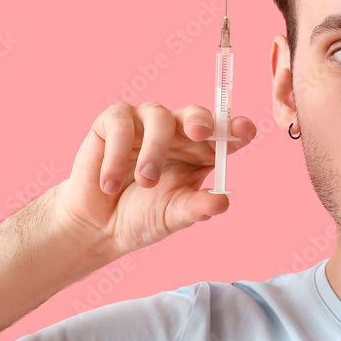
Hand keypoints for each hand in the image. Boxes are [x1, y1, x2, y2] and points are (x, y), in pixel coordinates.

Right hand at [48, 102, 254, 262]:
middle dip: (201, 120)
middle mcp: (178, 132)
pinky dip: (117, 154)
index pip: (226, 133)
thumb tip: (223, 202)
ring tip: (145, 182)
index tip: (244, 130)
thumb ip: (196, 208)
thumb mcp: (173, 215)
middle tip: (200, 133)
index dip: (237, 128)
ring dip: (154, 150)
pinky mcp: (113, 123)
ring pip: (159, 118)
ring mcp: (145, 124)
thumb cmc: (141, 217)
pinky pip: (121, 124)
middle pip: (196, 114)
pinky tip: (110, 183)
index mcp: (201, 152)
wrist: (96, 226)